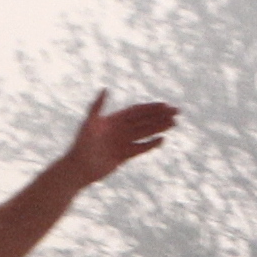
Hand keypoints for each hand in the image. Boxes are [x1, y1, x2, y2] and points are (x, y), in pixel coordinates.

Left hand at [57, 90, 180, 185]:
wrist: (79, 168)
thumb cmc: (81, 144)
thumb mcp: (89, 123)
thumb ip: (97, 106)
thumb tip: (105, 89)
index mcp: (114, 119)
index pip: (137, 111)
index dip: (151, 108)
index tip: (165, 105)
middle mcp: (120, 129)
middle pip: (144, 120)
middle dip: (160, 116)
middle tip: (176, 112)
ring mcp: (123, 142)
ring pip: (145, 133)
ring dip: (159, 128)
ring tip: (174, 124)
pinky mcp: (124, 155)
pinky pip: (141, 148)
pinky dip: (151, 144)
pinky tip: (162, 140)